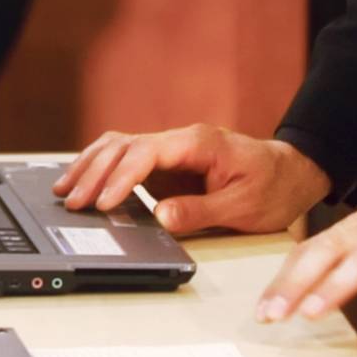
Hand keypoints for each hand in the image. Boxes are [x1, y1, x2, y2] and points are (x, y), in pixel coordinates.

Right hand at [52, 123, 331, 234]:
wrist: (291, 173)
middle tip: (72, 201)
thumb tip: (161, 217)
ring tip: (65, 189)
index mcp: (199, 143)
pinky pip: (128, 157)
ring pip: (121, 145)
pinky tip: (84, 180)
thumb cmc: (272, 188)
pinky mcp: (168, 163)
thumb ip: (201, 212)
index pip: (147, 153)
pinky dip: (102, 166)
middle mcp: (181, 140)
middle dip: (95, 172)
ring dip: (92, 165)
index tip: (103, 203)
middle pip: (125, 145)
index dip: (121, 178)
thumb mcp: (242, 207)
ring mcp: (172, 149)